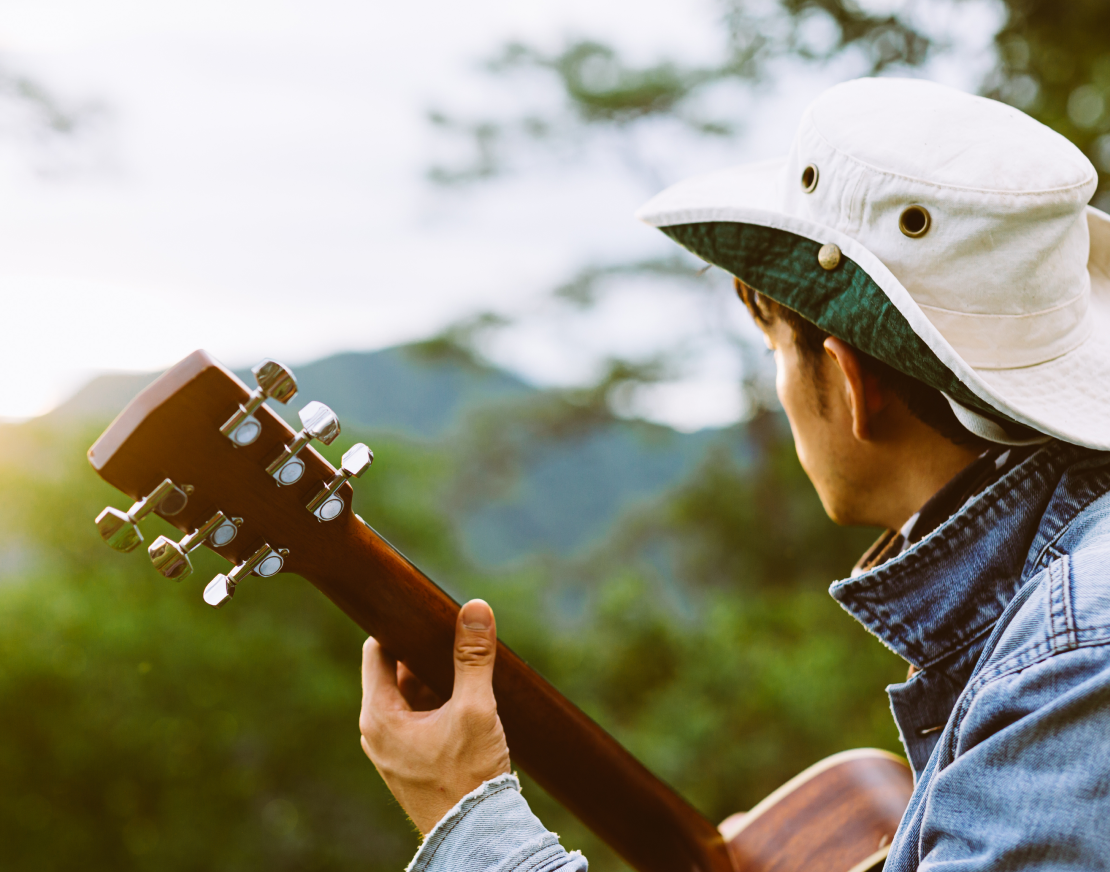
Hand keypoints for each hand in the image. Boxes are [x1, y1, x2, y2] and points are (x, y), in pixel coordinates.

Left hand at [359, 599, 511, 834]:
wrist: (477, 836)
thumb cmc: (469, 777)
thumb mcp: (475, 709)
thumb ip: (473, 657)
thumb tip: (475, 610)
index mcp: (379, 715)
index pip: (377, 650)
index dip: (398, 625)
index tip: (423, 610)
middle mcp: (377, 731)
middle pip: (395, 671)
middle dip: (424, 652)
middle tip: (455, 635)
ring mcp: (393, 749)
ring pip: (409, 695)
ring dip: (435, 678)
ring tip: (467, 666)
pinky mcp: (411, 761)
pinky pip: (419, 718)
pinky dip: (439, 702)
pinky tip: (468, 698)